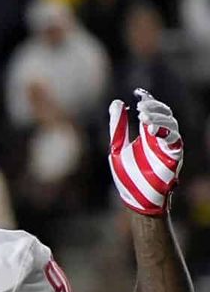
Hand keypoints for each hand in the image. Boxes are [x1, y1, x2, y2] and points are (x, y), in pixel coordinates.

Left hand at [108, 89, 182, 215]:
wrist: (135, 199)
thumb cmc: (127, 176)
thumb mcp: (117, 147)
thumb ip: (117, 127)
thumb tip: (116, 102)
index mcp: (146, 135)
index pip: (151, 111)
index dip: (148, 100)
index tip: (138, 93)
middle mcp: (159, 138)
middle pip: (164, 113)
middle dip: (154, 107)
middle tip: (140, 108)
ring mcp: (168, 146)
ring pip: (172, 123)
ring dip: (159, 118)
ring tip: (144, 118)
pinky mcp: (174, 156)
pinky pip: (175, 139)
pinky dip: (166, 131)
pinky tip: (151, 129)